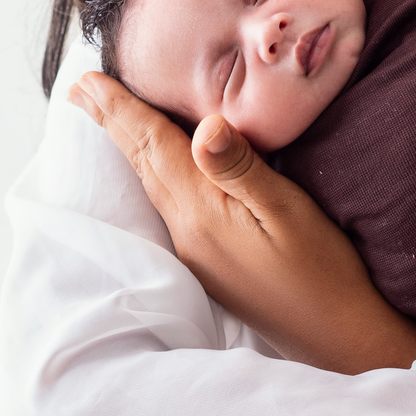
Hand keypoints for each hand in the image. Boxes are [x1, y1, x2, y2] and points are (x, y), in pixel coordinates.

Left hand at [68, 72, 415, 372]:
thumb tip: (204, 126)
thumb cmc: (324, 271)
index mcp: (202, 212)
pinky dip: (152, 170)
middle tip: (78, 89)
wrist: (337, 336)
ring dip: (128, 146)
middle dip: (111, 123)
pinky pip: (168, 203)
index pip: (152, 146)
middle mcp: (187, 232)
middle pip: (142, 164)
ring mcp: (196, 251)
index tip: (87, 79)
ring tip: (105, 118)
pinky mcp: (210, 262)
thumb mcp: (289, 211)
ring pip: (151, 184)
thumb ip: (242, 169)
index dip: (120, 110)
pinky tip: (155, 166)